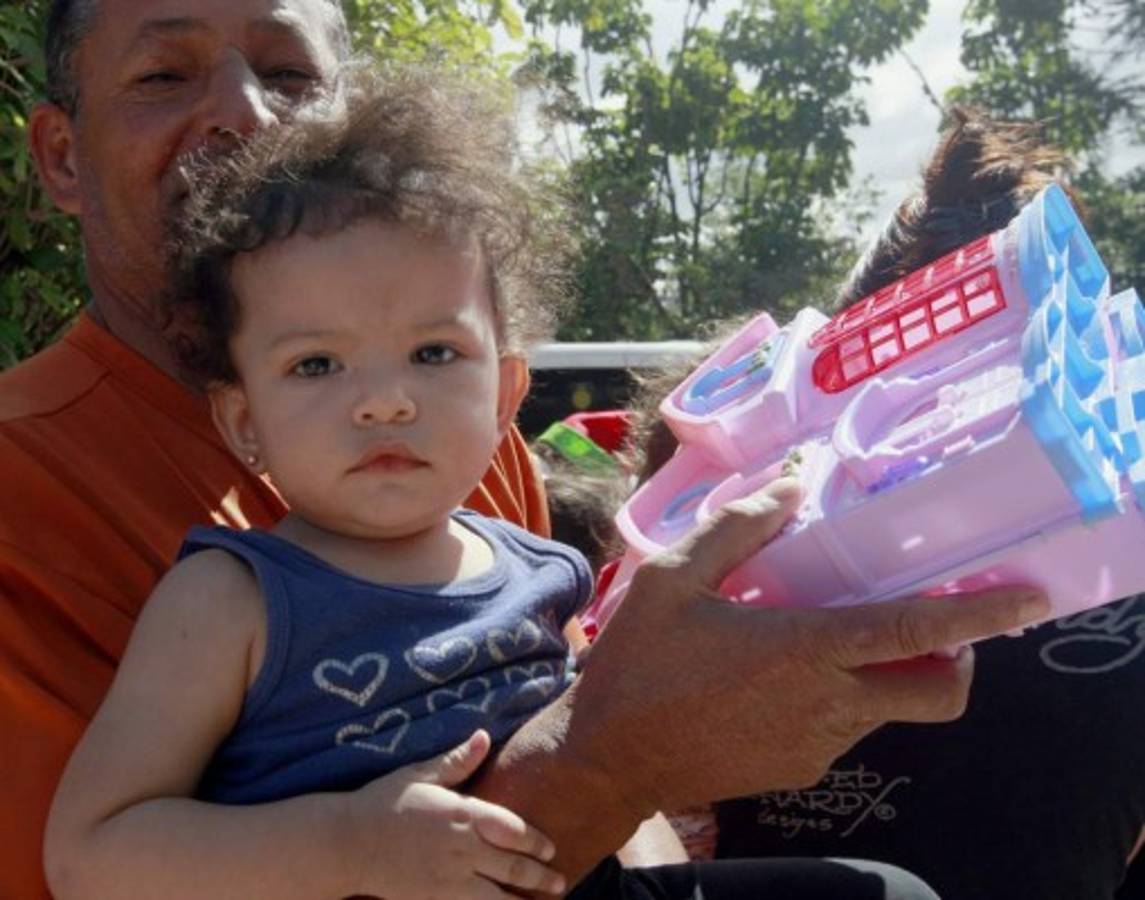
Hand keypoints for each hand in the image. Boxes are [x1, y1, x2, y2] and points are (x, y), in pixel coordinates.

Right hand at [344, 730, 565, 897]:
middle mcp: (461, 849)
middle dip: (540, 876)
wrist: (346, 843)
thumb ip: (457, 761)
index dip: (535, 841)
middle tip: (560, 882)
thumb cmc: (384, 802)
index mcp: (462, 814)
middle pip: (512, 866)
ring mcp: (448, 879)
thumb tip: (484, 735)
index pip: (512, 829)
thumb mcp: (421, 774)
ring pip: (496, 897)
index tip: (551, 847)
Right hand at [572, 476, 1050, 814]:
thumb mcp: (671, 579)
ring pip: (893, 711)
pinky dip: (847, 700)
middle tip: (927, 621)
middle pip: (937, 692)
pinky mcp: (800, 771)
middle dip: (956, 658)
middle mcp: (827, 705)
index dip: (980, 615)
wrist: (608, 758)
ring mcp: (818, 745)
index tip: (1027, 600)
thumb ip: (737, 528)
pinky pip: (849, 732)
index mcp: (803, 649)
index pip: (914, 630)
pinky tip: (784, 680)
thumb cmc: (638, 663)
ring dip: (890, 674)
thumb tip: (792, 486)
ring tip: (830, 640)